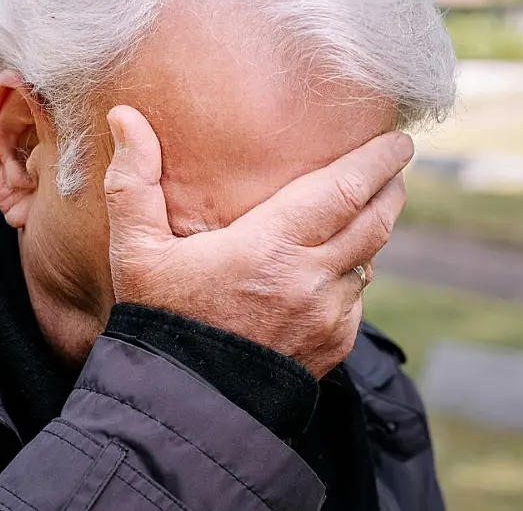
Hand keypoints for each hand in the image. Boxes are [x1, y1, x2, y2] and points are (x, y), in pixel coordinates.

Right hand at [103, 105, 411, 377]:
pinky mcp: (333, 348)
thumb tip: (124, 115)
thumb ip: (134, 181)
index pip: (345, 189)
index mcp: (270, 246)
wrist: (181, 407)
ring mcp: (327, 317)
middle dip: (390, 187)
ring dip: (373, 232)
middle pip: (374, 220)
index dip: (378, 161)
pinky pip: (356, 301)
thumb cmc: (158, 321)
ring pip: (369, 261)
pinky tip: (339, 268)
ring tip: (368, 209)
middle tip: (395, 164)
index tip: (398, 140)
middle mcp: (310, 279)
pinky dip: (353, 277)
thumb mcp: (136, 250)